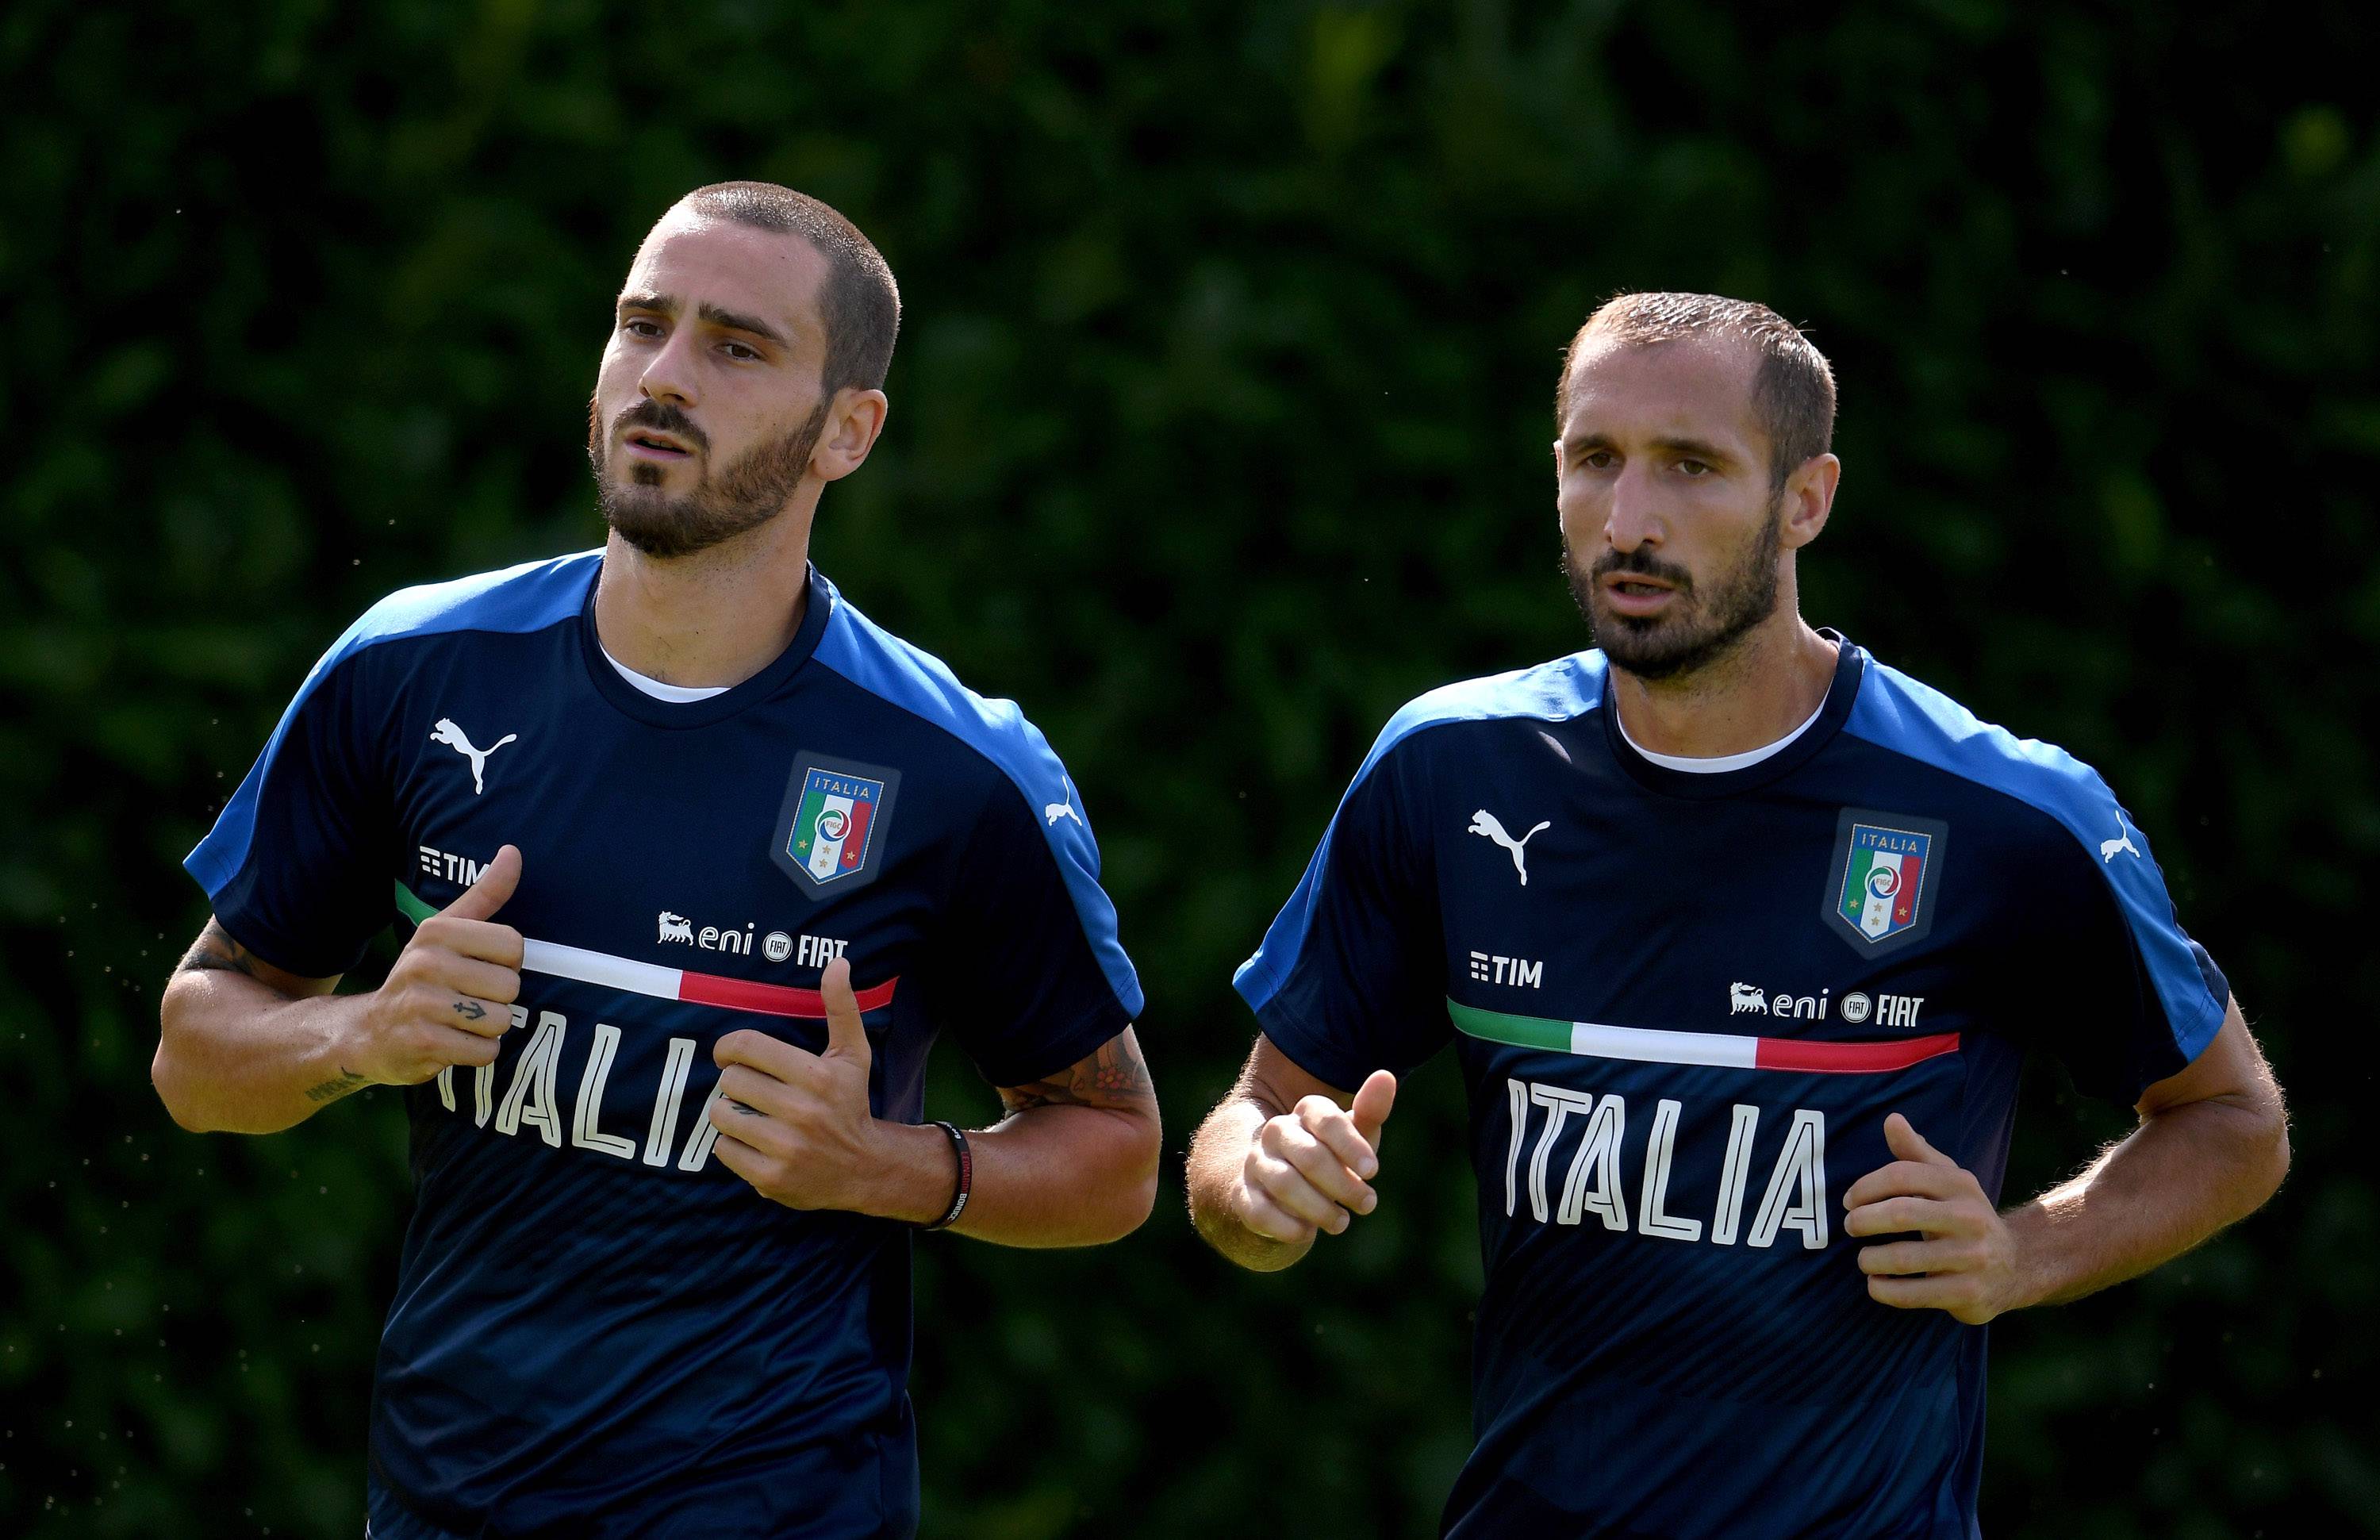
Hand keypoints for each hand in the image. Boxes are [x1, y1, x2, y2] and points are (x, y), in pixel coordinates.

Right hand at [346, 845, 522, 1085]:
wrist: (364, 1033)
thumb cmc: (418, 979)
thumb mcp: (445, 932)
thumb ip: (484, 894)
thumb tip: (514, 851)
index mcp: (436, 931)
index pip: (513, 945)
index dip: (505, 965)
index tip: (478, 970)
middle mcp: (426, 963)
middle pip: (510, 986)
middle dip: (497, 1001)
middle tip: (465, 1002)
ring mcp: (422, 1004)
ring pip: (500, 1021)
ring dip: (486, 1029)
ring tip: (458, 1023)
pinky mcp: (423, 1042)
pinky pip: (485, 1051)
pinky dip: (476, 1053)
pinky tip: (451, 1043)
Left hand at [707, 957, 883, 1210]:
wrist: (865, 1170)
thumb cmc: (851, 1104)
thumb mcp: (853, 1055)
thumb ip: (841, 1008)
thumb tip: (837, 962)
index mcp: (817, 1076)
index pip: (747, 1047)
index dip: (729, 1047)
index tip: (731, 1055)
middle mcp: (802, 1111)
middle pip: (730, 1081)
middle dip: (735, 1082)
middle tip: (751, 1089)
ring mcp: (785, 1147)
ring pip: (721, 1115)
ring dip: (729, 1113)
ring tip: (750, 1114)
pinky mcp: (770, 1178)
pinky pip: (723, 1150)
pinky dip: (732, 1144)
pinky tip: (755, 1141)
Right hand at [1232, 1070, 1395, 1245]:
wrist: (1285, 1189)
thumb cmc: (1330, 1157)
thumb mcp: (1354, 1136)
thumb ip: (1370, 1111)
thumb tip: (1385, 1076)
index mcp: (1305, 1112)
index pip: (1326, 1120)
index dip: (1351, 1146)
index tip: (1373, 1171)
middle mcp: (1276, 1132)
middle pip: (1309, 1156)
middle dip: (1342, 1184)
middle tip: (1367, 1203)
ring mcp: (1256, 1163)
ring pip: (1284, 1183)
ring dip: (1319, 1208)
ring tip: (1341, 1222)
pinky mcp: (1243, 1195)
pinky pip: (1258, 1211)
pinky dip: (1286, 1226)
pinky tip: (1308, 1232)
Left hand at [1844, 1113, 2022, 1324]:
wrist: (2015, 1266)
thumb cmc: (1964, 1216)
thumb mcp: (1948, 1180)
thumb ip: (1916, 1153)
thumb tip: (1892, 1120)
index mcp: (1960, 1185)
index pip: (1902, 1175)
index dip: (1866, 1186)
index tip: (1850, 1201)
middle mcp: (1969, 1218)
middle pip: (1901, 1213)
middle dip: (1864, 1220)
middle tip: (1850, 1227)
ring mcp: (1971, 1258)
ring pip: (1903, 1258)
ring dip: (1870, 1259)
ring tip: (1864, 1259)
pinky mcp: (1968, 1293)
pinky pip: (1914, 1294)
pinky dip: (1885, 1290)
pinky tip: (1877, 1284)